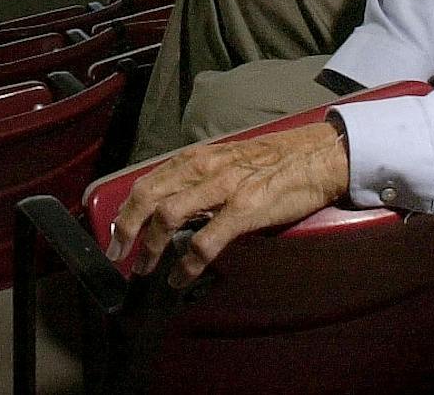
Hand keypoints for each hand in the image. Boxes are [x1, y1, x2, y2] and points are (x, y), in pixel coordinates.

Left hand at [106, 121, 348, 285]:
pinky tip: (180, 278)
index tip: (115, 233)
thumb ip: (200, 181)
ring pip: (168, 216)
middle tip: (117, 254)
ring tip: (144, 270)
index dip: (125, 209)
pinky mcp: (245, 209)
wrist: (318, 156)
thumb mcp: (228, 161)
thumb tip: (174, 207)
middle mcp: (204, 168)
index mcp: (197, 158)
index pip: (147, 182)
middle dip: (125, 228)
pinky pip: (206, 240)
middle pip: (148, 197)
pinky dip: (187, 264)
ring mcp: (223, 188)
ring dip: (149, 247)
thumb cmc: (274, 161)